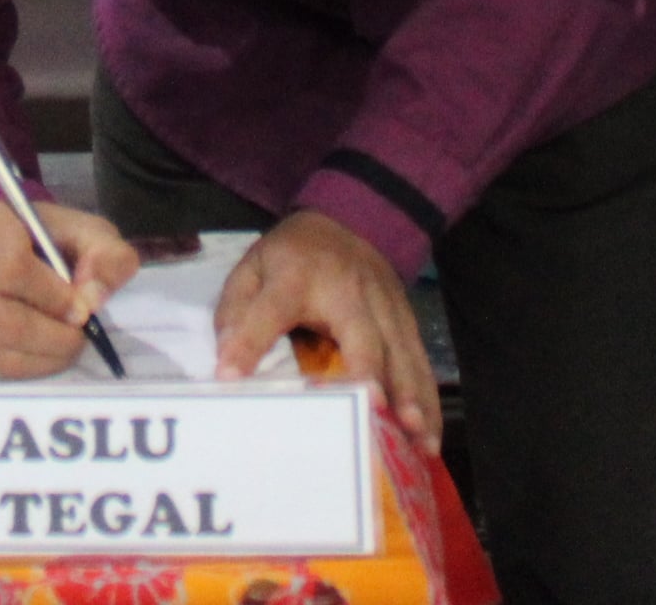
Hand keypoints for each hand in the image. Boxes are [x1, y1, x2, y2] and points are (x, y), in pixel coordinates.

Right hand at [0, 196, 139, 376]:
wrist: (0, 237)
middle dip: (52, 338)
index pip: (12, 270)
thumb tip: (94, 299)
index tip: (81, 309)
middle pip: (3, 319)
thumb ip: (107, 256)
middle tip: (80, 337)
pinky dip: (25, 366)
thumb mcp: (85, 230)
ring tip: (67, 346)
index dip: (53, 298)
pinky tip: (44, 350)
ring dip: (42, 358)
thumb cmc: (46, 234)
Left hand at [219, 210, 439, 444]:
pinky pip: (420, 363)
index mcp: (296, 275)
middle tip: (372, 408)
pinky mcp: (407, 322)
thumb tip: (226, 365)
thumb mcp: (253, 266)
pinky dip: (427, 401)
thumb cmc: (292, 256)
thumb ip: (236, 311)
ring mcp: (384, 307)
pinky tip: (429, 438)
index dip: (250, 342)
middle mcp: (348, 291)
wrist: (349, 218)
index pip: (271, 309)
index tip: (231, 378)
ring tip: (415, 437)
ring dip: (409, 396)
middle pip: (361, 334)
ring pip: (401, 354)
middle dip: (368, 372)